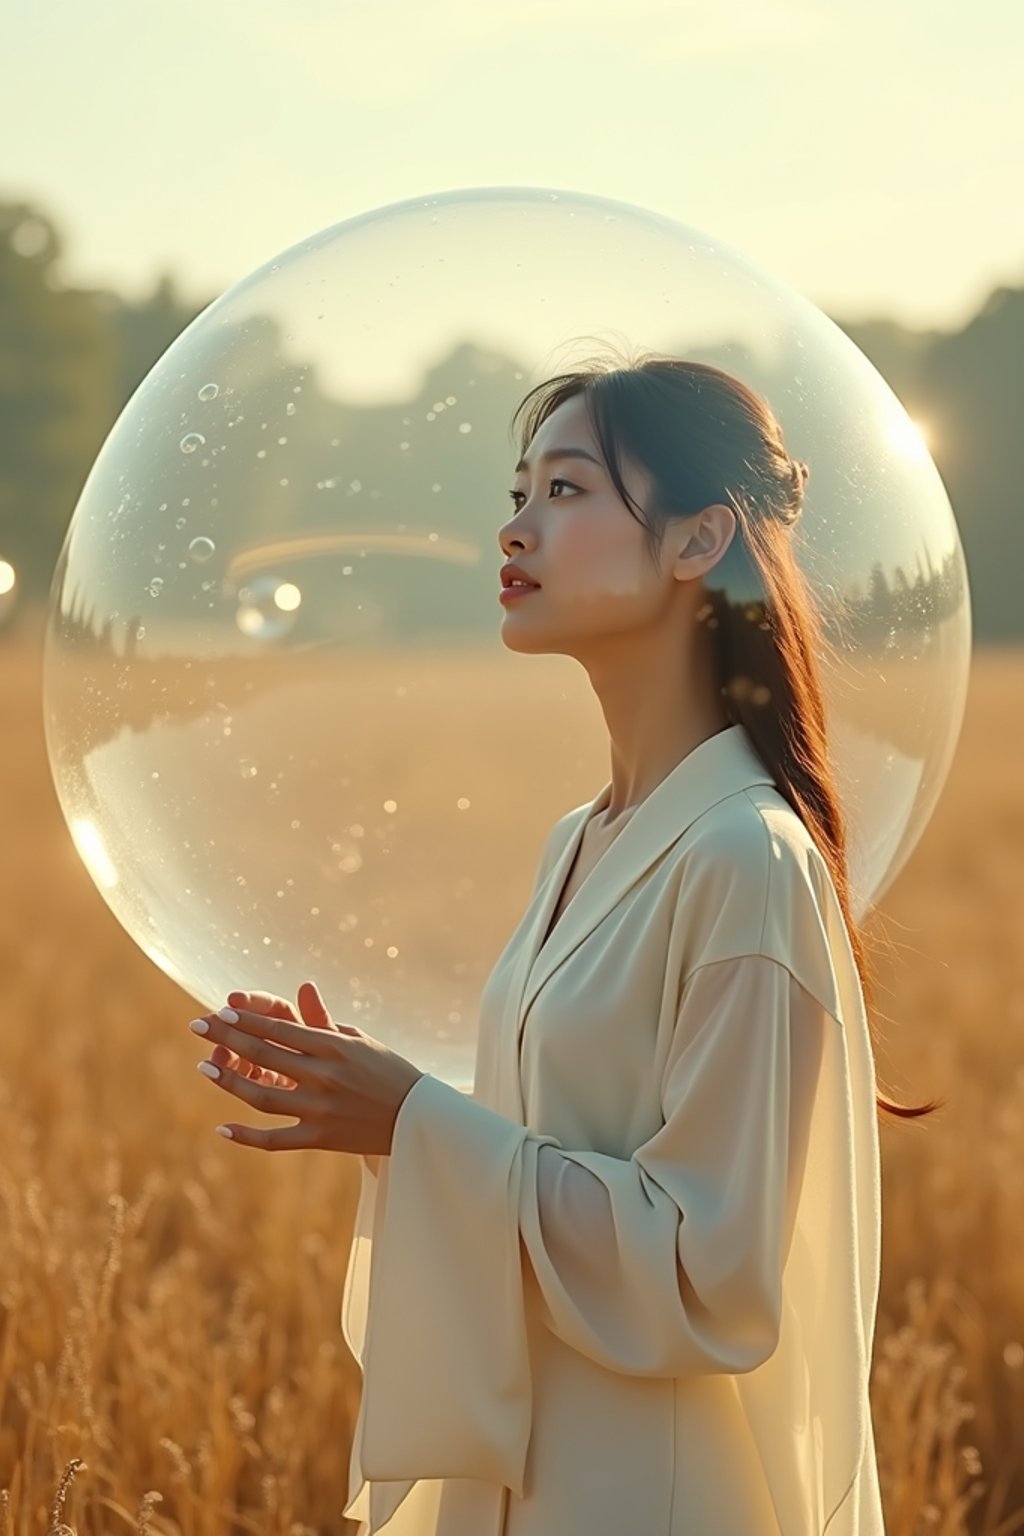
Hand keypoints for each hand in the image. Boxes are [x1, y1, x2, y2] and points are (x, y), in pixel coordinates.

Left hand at [188, 979, 424, 1155]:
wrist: (416, 1118)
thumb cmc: (386, 1071)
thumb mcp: (358, 1040)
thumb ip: (323, 1019)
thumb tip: (301, 987)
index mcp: (334, 1046)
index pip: (278, 1029)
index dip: (245, 1019)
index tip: (218, 1009)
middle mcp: (324, 1076)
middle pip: (263, 1055)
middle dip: (225, 1037)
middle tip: (197, 1025)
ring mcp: (319, 1109)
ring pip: (261, 1097)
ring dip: (228, 1081)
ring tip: (205, 1067)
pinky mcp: (319, 1139)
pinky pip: (275, 1140)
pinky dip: (247, 1136)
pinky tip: (222, 1128)